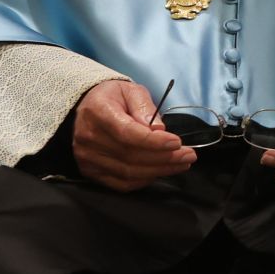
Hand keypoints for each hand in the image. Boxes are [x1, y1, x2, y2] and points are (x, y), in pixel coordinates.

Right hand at [72, 80, 196, 191]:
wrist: (85, 108)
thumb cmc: (112, 97)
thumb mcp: (131, 90)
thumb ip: (145, 107)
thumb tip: (159, 129)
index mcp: (99, 112)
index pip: (127, 133)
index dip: (154, 142)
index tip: (177, 142)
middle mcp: (89, 138)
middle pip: (130, 156)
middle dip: (164, 158)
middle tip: (189, 155)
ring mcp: (88, 158)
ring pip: (128, 172)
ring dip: (159, 170)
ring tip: (181, 164)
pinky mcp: (90, 172)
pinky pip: (121, 183)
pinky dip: (144, 180)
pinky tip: (161, 171)